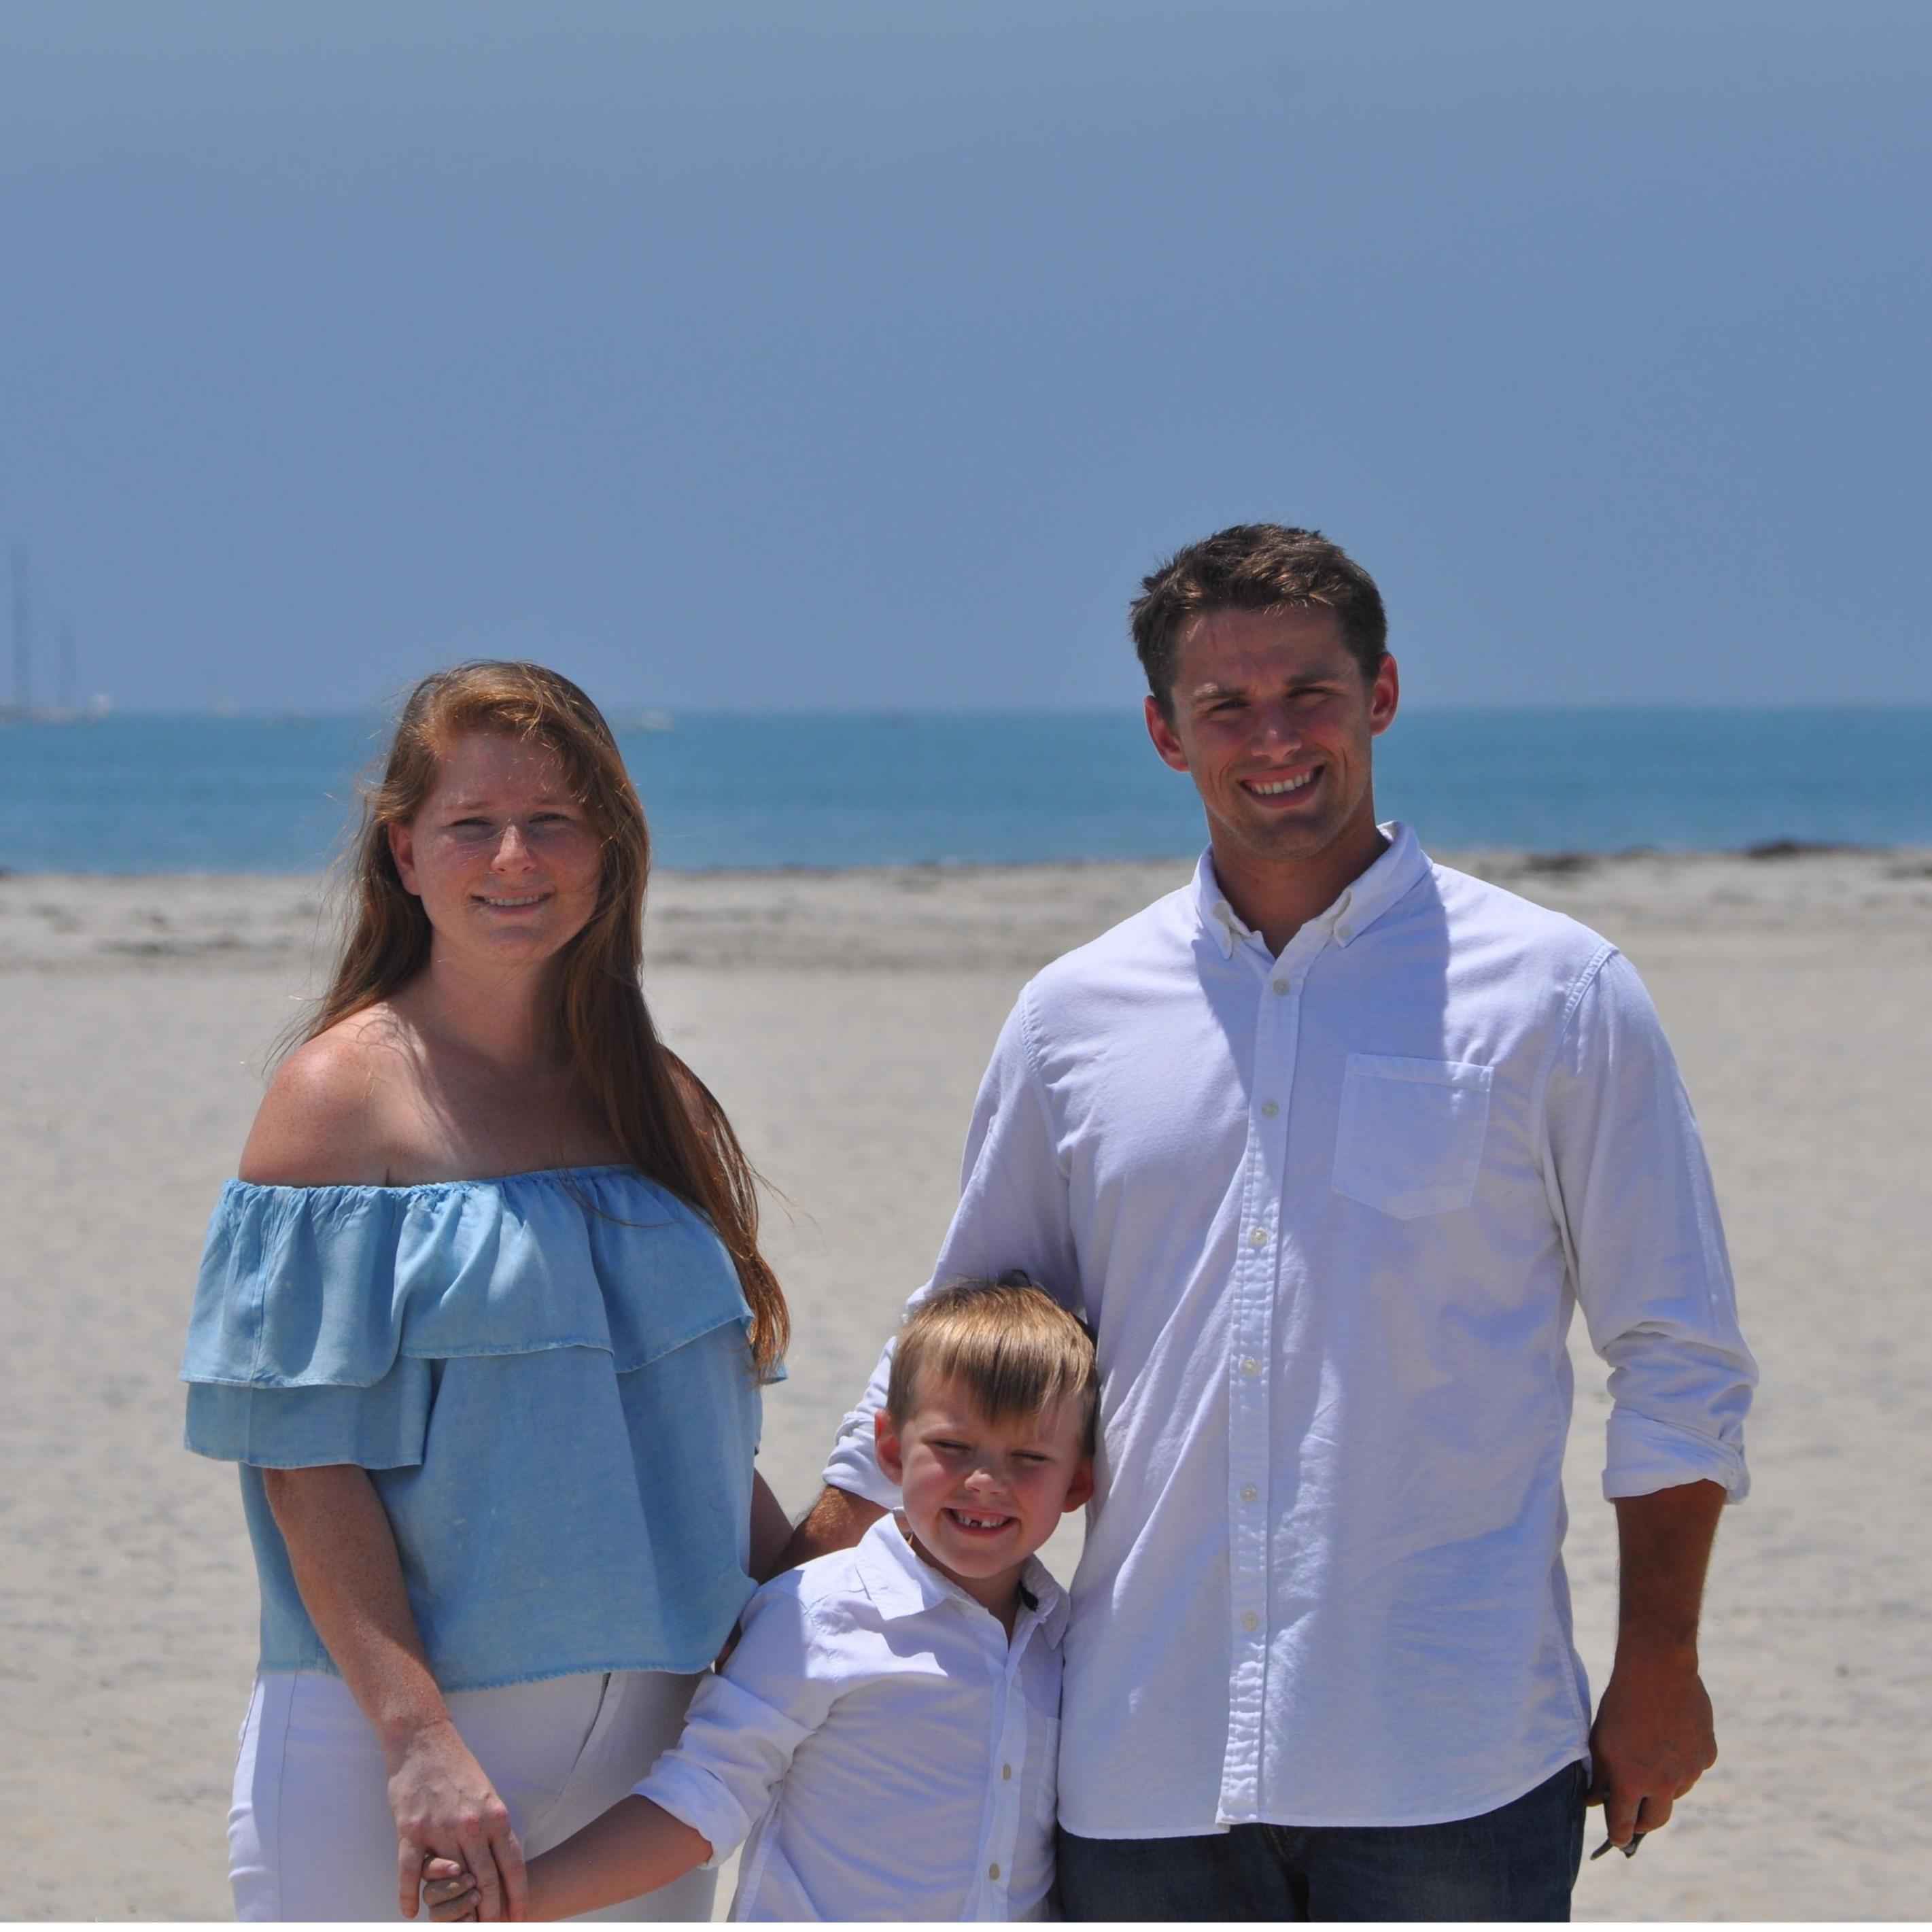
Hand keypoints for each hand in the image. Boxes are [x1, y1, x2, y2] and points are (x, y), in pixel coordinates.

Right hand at [386, 1720, 526, 1920]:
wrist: (424, 1740)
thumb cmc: (458, 1768)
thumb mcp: (487, 1794)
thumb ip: (493, 1826)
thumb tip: (503, 1859)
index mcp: (495, 1816)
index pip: (513, 1865)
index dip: (518, 1896)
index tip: (520, 1918)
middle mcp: (471, 1825)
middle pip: (487, 1880)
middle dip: (492, 1912)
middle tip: (493, 1931)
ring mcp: (441, 1829)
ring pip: (454, 1880)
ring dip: (456, 1910)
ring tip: (460, 1929)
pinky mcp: (410, 1830)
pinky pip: (410, 1871)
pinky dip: (409, 1895)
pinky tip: (411, 1912)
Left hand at [1587, 1640, 1717, 1848]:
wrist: (1657, 1669)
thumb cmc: (1621, 1703)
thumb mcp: (1599, 1740)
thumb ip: (1599, 1776)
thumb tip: (1594, 1801)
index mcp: (1630, 1781)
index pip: (1623, 1824)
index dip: (1618, 1834)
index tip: (1618, 1840)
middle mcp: (1663, 1784)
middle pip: (1654, 1820)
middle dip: (1642, 1821)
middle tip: (1634, 1816)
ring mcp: (1689, 1771)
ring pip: (1675, 1792)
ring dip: (1664, 1786)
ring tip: (1651, 1757)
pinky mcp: (1706, 1755)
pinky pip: (1693, 1768)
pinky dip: (1683, 1762)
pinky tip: (1671, 1739)